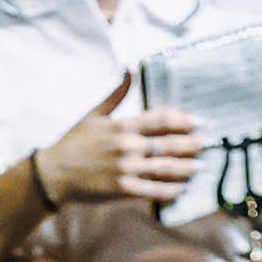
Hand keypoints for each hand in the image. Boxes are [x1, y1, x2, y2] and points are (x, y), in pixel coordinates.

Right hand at [32, 73, 201, 208]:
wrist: (54, 175)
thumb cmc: (72, 143)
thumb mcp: (93, 115)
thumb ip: (115, 95)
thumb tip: (130, 71)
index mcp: (121, 126)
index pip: (159, 119)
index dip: (181, 119)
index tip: (197, 120)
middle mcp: (127, 147)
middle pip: (167, 144)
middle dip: (190, 143)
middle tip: (207, 142)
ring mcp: (126, 170)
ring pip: (163, 168)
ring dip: (184, 167)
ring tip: (200, 166)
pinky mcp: (122, 190)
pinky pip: (152, 191)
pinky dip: (168, 191)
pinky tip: (181, 189)